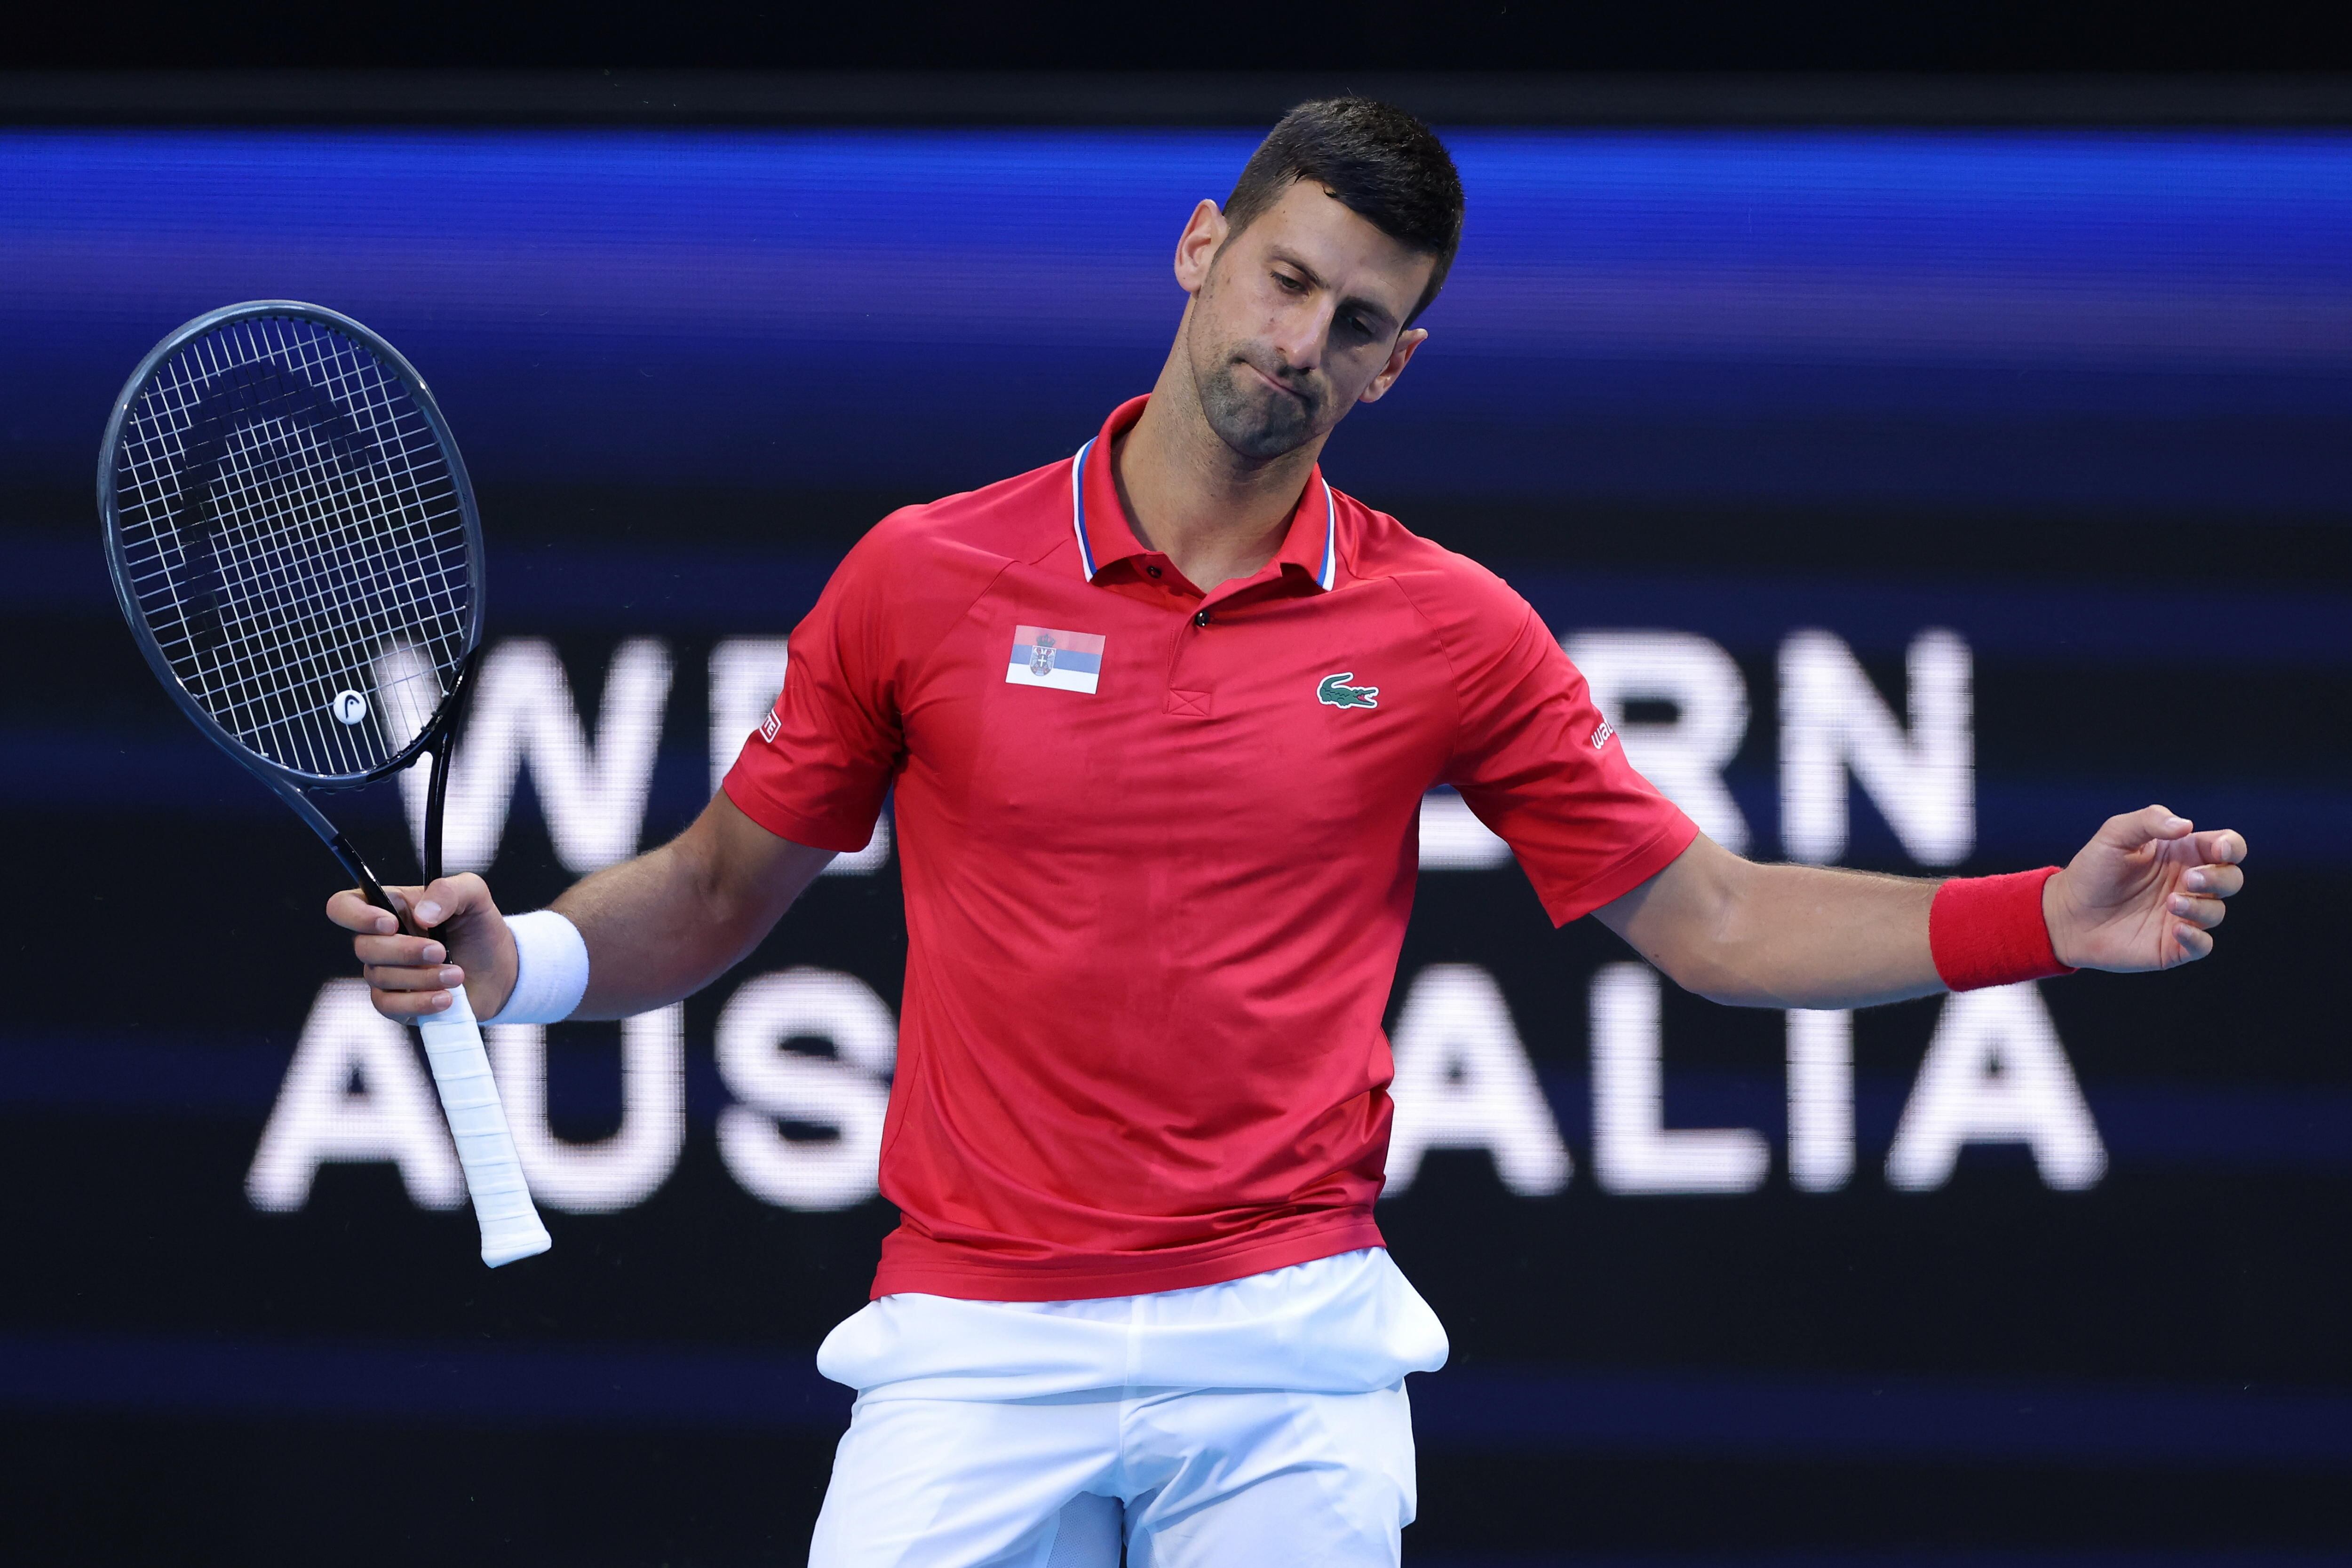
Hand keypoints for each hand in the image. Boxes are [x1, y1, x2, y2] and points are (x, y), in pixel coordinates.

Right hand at [325, 873, 519, 1021]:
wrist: (501, 969)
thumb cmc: (479, 928)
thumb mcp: (474, 896)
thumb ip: (449, 891)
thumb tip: (423, 914)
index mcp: (390, 907)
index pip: (344, 906)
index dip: (356, 915)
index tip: (390, 924)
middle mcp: (380, 940)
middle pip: (363, 947)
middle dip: (404, 951)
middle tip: (440, 951)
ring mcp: (386, 973)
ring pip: (380, 978)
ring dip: (421, 977)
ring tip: (456, 975)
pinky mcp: (397, 1002)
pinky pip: (389, 1007)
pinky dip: (418, 1003)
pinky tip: (446, 999)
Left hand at [2044, 806, 2247, 972]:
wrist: (2065, 913)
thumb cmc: (2092, 870)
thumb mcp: (2115, 835)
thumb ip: (2149, 821)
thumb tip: (2186, 825)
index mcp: (2182, 854)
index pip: (2226, 846)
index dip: (2232, 847)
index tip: (2219, 849)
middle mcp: (2188, 884)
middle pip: (2231, 879)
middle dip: (2219, 878)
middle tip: (2188, 879)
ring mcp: (2183, 915)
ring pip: (2217, 912)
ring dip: (2201, 906)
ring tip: (2170, 902)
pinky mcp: (2172, 945)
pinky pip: (2202, 945)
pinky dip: (2197, 938)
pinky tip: (2177, 929)